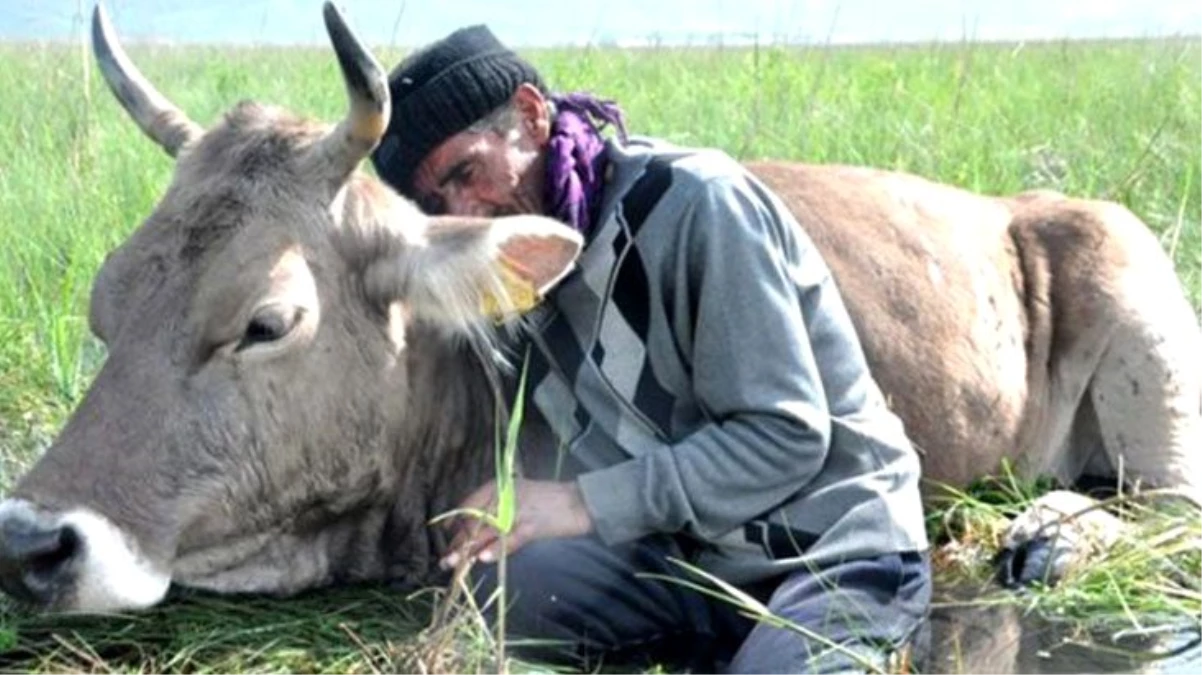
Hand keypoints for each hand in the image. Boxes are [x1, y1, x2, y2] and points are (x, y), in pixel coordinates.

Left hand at [439, 478, 592, 569]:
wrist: (582, 503)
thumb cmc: (552, 503)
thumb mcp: (522, 500)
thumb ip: (501, 512)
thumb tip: (478, 535)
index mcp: (503, 485)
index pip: (471, 503)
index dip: (456, 521)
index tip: (446, 536)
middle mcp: (508, 494)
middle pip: (476, 519)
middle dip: (459, 541)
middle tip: (445, 560)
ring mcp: (520, 509)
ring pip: (488, 530)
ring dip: (469, 549)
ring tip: (455, 564)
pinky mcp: (535, 525)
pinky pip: (511, 539)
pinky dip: (497, 549)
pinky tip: (483, 559)